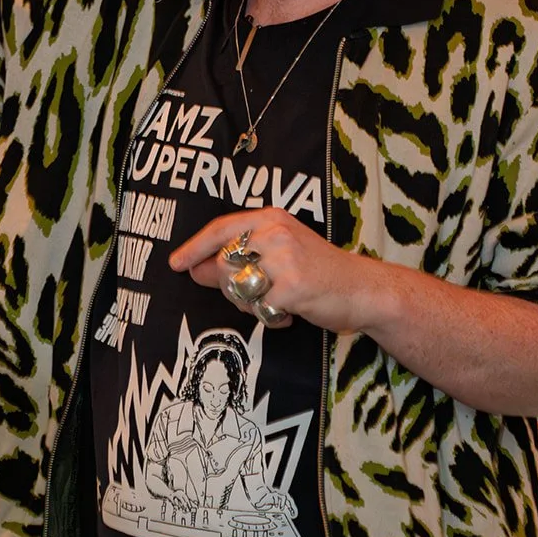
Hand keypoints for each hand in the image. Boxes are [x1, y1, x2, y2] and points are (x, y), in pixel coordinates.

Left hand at [169, 207, 383, 335]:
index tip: (175, 263)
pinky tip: (290, 312)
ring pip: (237, 287)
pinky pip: (260, 310)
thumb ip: (241, 255)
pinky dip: (272, 318)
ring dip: (250, 304)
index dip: (194, 246)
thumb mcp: (280, 250)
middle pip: (224, 263)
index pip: (220, 228)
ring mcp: (284, 259)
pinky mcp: (292, 288)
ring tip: (275, 301)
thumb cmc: (318, 270)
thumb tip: (195, 268)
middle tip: (253, 296)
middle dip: (228, 287)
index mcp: (271, 218)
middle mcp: (276, 233)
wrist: (362, 288)